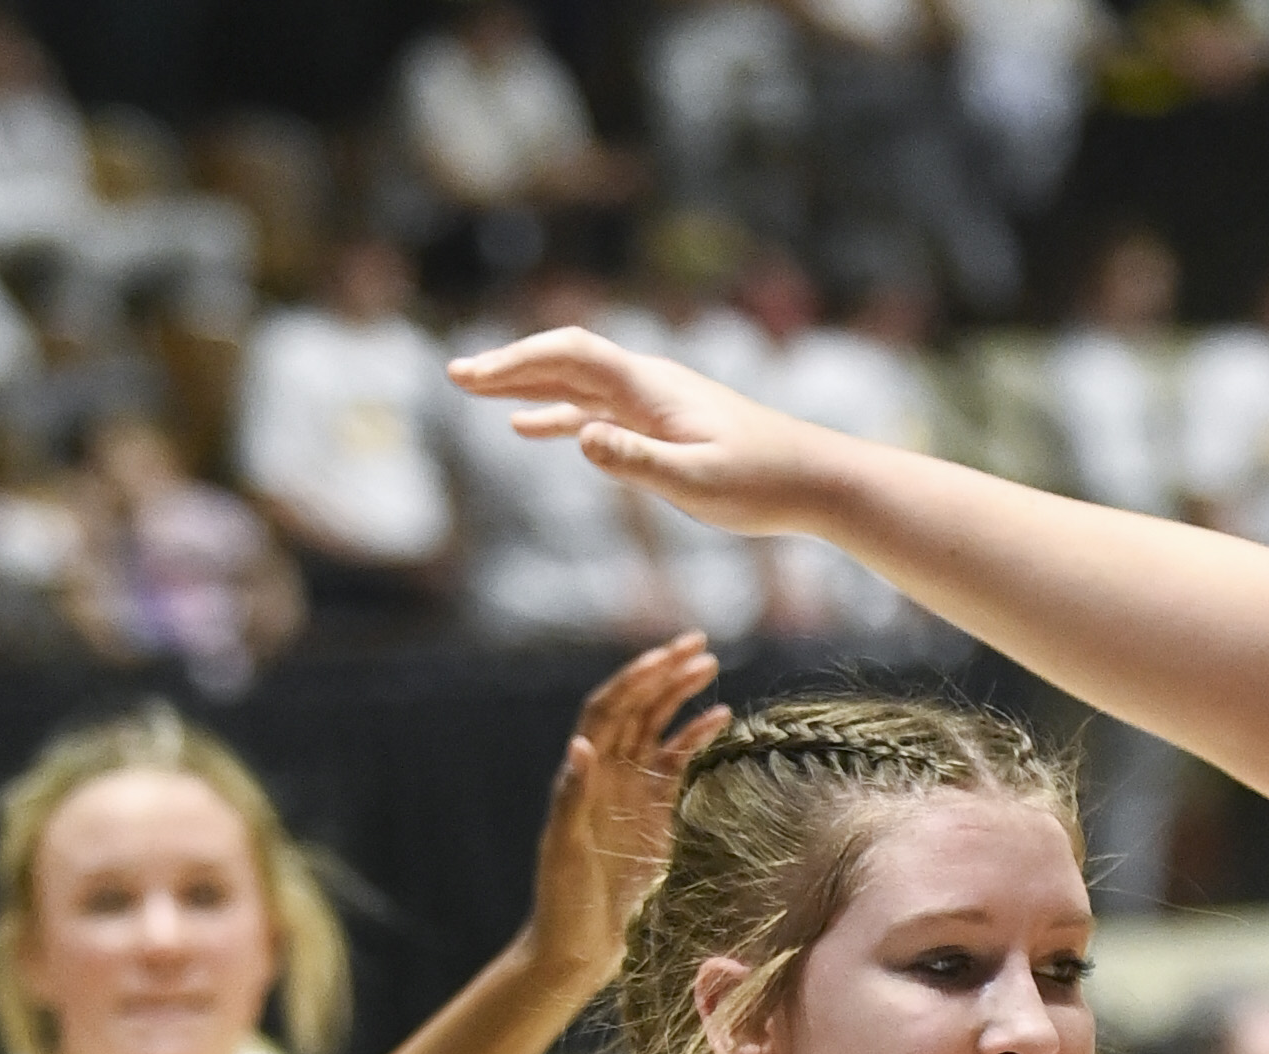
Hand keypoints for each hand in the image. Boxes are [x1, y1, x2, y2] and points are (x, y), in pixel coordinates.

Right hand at [448, 326, 828, 536]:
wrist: (814, 480)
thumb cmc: (763, 483)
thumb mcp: (700, 482)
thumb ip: (639, 462)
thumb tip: (581, 437)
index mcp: (651, 388)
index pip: (572, 355)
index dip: (518, 360)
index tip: (473, 376)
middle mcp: (648, 385)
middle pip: (566, 360)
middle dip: (509, 365)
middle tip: (455, 376)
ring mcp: (654, 404)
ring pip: (577, 383)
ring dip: (526, 384)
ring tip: (475, 391)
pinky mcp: (662, 427)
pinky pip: (598, 411)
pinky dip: (559, 414)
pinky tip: (529, 428)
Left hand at [523, 633, 727, 996]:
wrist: (577, 946)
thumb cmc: (562, 902)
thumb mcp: (564, 851)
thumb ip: (572, 798)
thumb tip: (580, 746)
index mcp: (583, 775)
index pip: (608, 710)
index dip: (635, 680)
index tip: (666, 656)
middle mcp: (606, 773)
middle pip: (636, 707)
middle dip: (664, 673)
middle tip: (699, 644)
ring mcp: (631, 791)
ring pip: (657, 727)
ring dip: (680, 695)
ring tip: (709, 666)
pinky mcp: (654, 813)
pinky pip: (676, 763)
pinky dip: (696, 737)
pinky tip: (721, 719)